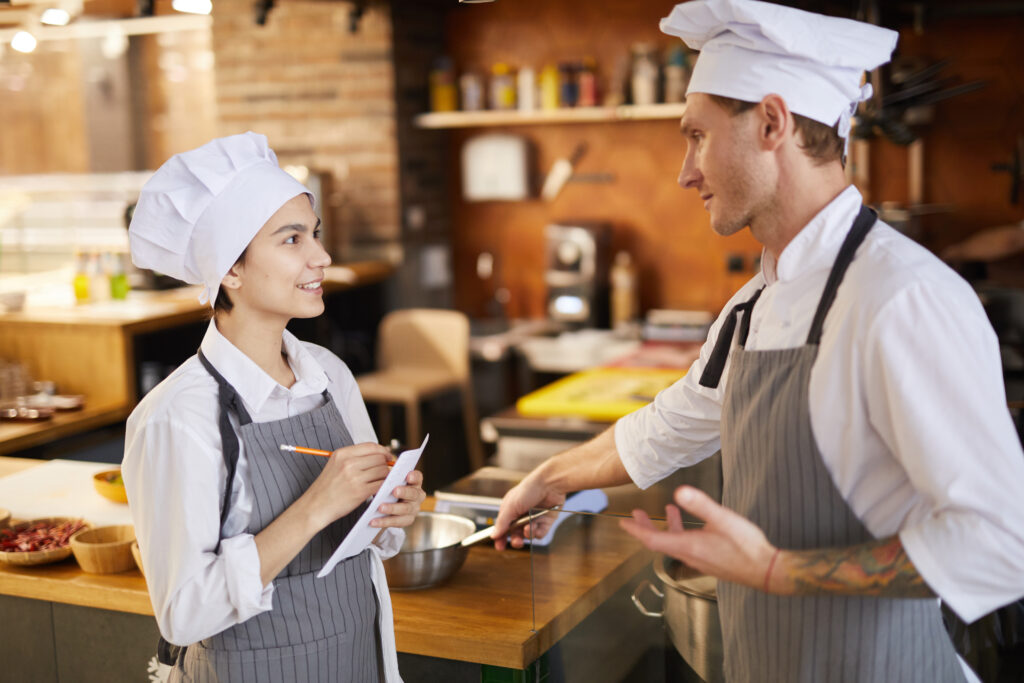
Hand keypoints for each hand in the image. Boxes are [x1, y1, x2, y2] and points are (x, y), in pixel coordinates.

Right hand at [304, 442, 390, 528]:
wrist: (315, 507)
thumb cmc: (326, 488)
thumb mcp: (335, 465)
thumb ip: (354, 458)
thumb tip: (378, 455)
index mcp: (342, 454)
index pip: (371, 446)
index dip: (383, 451)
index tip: (387, 457)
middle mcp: (348, 463)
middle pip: (379, 457)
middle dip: (386, 464)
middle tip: (387, 471)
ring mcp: (355, 477)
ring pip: (383, 470)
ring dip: (386, 476)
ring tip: (383, 481)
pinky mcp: (360, 491)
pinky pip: (381, 484)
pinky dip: (384, 486)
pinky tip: (381, 489)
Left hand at [371, 469, 425, 528]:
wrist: (390, 504)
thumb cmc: (390, 488)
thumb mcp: (391, 481)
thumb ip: (389, 477)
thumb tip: (379, 473)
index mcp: (414, 483)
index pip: (418, 477)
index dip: (414, 477)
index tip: (408, 476)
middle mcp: (417, 496)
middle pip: (413, 494)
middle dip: (404, 492)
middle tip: (394, 491)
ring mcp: (413, 509)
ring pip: (405, 509)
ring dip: (392, 508)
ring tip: (380, 508)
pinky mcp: (407, 520)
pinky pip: (397, 522)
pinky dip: (384, 521)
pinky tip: (373, 521)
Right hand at [492, 465, 565, 549]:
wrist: (550, 484)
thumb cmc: (528, 490)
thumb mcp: (510, 506)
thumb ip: (502, 523)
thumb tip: (493, 535)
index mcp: (510, 509)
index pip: (503, 527)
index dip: (501, 537)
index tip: (499, 547)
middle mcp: (522, 514)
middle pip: (516, 534)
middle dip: (516, 540)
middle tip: (517, 542)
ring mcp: (534, 518)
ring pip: (528, 535)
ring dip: (528, 533)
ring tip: (529, 527)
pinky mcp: (546, 520)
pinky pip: (541, 533)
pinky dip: (539, 532)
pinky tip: (538, 526)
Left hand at [619, 485, 776, 589]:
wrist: (767, 572)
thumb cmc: (747, 548)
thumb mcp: (723, 520)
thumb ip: (700, 504)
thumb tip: (679, 492)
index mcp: (688, 546)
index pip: (652, 539)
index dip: (636, 530)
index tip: (623, 523)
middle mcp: (690, 556)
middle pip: (659, 542)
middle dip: (646, 527)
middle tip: (637, 514)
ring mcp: (699, 560)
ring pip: (675, 543)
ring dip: (667, 527)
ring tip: (668, 510)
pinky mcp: (709, 560)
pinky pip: (687, 546)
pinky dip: (682, 532)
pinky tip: (693, 523)